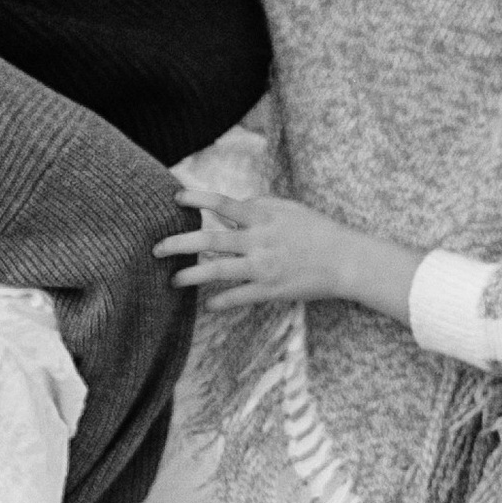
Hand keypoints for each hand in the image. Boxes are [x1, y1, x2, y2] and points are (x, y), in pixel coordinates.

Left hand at [154, 194, 424, 325]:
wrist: (345, 260)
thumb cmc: (316, 230)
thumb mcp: (287, 208)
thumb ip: (257, 206)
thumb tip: (227, 208)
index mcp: (264, 217)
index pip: (224, 204)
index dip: (199, 199)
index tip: (175, 197)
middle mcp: (260, 241)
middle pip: (211, 240)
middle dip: (180, 244)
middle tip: (156, 248)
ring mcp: (264, 267)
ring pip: (219, 272)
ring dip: (192, 276)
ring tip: (173, 280)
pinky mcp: (270, 290)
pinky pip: (239, 297)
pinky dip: (221, 302)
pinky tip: (207, 305)